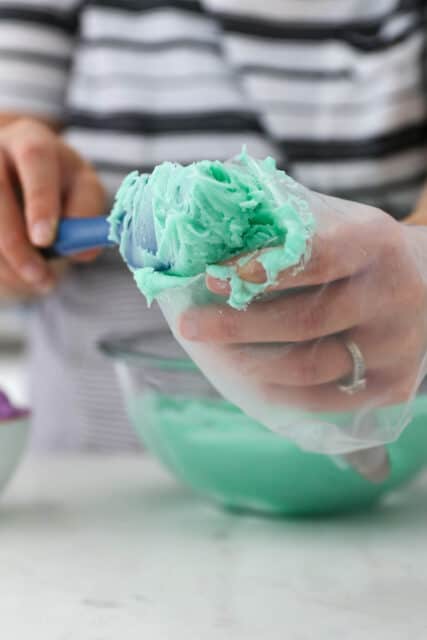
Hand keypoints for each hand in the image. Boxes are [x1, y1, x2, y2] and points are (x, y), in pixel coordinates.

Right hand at [0, 118, 105, 296]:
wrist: (22, 174)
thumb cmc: (59, 182)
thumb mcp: (82, 189)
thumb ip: (87, 215)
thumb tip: (82, 252)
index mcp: (31, 139)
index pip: (34, 159)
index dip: (40, 200)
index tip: (46, 240)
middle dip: (16, 241)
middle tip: (39, 275)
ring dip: (8, 263)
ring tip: (39, 281)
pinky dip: (0, 267)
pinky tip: (18, 275)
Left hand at [179, 199, 426, 411]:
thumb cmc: (363, 252)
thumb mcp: (339, 222)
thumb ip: (287, 230)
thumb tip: (208, 241)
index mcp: (375, 243)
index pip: (311, 257)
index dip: (256, 269)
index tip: (210, 278)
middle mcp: (391, 296)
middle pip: (303, 321)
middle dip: (236, 326)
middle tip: (190, 326)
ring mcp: (395, 347)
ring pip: (309, 366)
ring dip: (250, 364)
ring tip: (215, 355)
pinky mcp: (391, 386)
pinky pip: (323, 399)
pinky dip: (278, 392)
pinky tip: (249, 378)